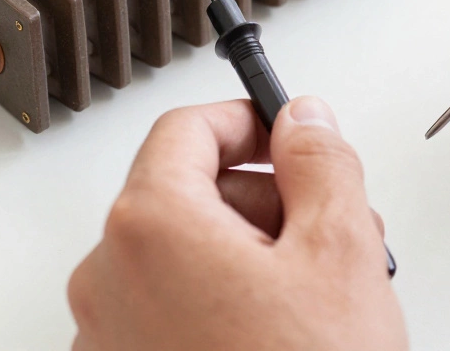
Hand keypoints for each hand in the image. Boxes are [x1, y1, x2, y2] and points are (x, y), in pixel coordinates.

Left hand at [68, 97, 405, 350]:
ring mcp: (110, 335)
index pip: (185, 129)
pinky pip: (169, 307)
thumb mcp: (339, 252)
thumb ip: (320, 163)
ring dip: (250, 251)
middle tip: (325, 223)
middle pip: (184, 193)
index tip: (284, 132)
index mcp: (150, 228)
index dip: (245, 119)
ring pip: (182, 254)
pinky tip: (283, 328)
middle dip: (262, 197)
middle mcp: (109, 278)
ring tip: (318, 290)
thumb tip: (303, 121)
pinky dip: (222, 299)